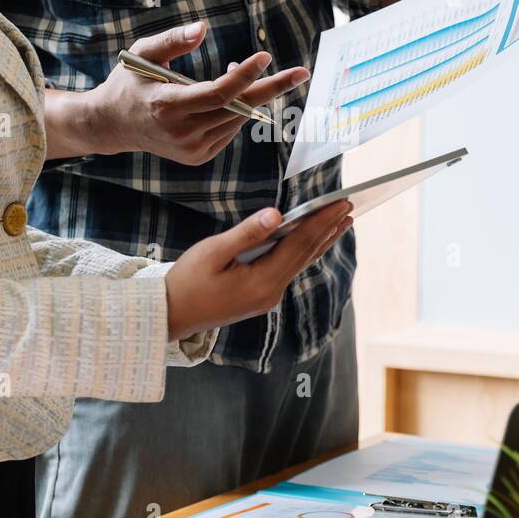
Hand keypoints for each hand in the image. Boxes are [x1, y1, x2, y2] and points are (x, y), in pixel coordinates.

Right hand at [44, 21, 309, 162]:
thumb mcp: (142, 53)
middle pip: (237, 108)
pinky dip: (237, 110)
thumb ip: (172, 40)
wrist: (113, 125)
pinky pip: (229, 130)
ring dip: (250, 94)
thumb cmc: (130, 81)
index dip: (244, 76)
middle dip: (270, 88)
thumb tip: (203, 28)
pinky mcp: (198, 157)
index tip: (265, 56)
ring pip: (236, 120)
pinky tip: (230, 93)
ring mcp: (191, 149)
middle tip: (301, 72)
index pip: (217, 93)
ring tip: (245, 69)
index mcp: (167, 106)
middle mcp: (181, 132)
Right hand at [164, 200, 353, 340]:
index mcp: (262, 282)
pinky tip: (313, 243)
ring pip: (300, 263)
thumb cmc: (186, 280)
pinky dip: (304, 252)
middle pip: (305, 254)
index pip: (299, 245)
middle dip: (327, 228)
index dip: (320, 222)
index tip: (339, 203)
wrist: (170, 314)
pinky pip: (289, 270)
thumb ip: (248, 233)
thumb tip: (277, 214)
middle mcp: (271, 293)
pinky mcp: (261, 297)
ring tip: (342, 223)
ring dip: (321, 241)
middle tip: (348, 206)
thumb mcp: (214, 252)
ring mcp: (267, 298)